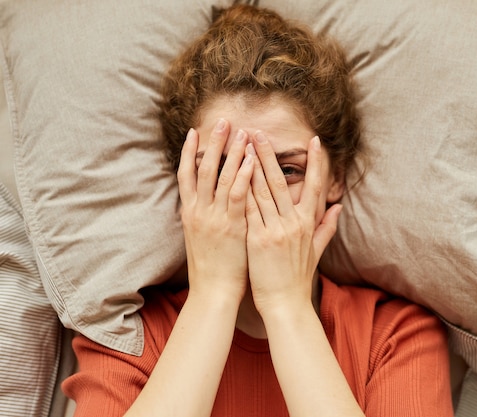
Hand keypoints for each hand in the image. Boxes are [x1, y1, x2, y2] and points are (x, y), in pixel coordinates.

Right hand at [177, 120, 253, 301]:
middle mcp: (198, 211)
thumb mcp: (199, 238)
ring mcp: (213, 218)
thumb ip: (202, 216)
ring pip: (221, 178)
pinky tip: (251, 159)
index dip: (189, 152)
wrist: (213, 292)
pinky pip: (237, 195)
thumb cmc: (210, 268)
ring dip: (231, 152)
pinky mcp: (231, 226)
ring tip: (241, 131)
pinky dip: (243, 176)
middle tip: (222, 120)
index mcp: (190, 213)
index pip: (186, 175)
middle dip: (213, 143)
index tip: (195, 132)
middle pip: (203, 169)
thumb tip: (205, 201)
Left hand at [245, 132, 342, 315]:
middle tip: (259, 132)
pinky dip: (240, 190)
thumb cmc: (298, 278)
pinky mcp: (257, 239)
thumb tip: (340, 207)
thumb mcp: (317, 251)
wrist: (285, 304)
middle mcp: (293, 223)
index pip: (314, 187)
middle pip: (280, 182)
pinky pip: (247, 209)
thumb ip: (327, 227)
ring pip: (261, 191)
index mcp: (308, 224)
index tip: (315, 142)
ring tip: (242, 145)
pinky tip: (231, 174)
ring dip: (251, 165)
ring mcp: (275, 230)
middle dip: (269, 155)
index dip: (316, 163)